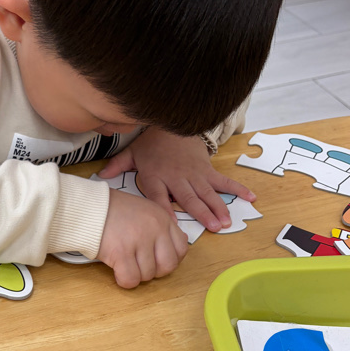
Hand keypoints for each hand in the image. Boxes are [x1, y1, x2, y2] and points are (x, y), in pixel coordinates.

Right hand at [98, 187, 188, 288]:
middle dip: (154, 271)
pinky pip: (131, 279)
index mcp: (162, 219)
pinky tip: (116, 270)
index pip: (181, 249)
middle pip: (168, 266)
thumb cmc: (113, 209)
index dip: (169, 259)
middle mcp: (155, 229)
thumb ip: (160, 228)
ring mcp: (139, 240)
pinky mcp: (121, 252)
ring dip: (135, 274)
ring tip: (124, 262)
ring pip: (147, 275)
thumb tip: (174, 249)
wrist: (88, 206)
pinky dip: (124, 280)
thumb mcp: (145, 210)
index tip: (156, 259)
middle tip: (139, 264)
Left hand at [99, 128, 255, 232]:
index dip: (164, 209)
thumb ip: (117, 166)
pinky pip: (223, 180)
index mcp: (155, 177)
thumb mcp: (131, 154)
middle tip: (213, 227)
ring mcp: (194, 174)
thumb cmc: (151, 144)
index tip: (170, 224)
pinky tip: (250, 198)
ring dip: (218, 207)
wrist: (171, 123)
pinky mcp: (206, 169)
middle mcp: (176, 178)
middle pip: (189, 197)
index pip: (159, 196)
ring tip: (226, 222)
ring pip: (207, 192)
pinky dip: (237, 189)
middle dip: (202, 213)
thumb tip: (99, 176)